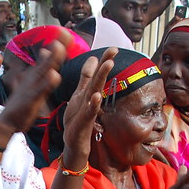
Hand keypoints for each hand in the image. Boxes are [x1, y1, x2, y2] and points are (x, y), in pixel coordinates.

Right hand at [0, 33, 68, 138]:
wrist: (8, 120)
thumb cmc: (22, 102)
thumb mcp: (33, 81)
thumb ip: (42, 67)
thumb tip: (45, 50)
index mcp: (37, 73)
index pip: (50, 55)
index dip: (58, 43)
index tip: (65, 30)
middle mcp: (34, 76)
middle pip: (49, 58)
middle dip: (57, 44)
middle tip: (65, 31)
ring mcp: (33, 86)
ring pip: (44, 70)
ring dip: (52, 58)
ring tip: (59, 47)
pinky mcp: (32, 98)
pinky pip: (41, 89)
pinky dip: (47, 82)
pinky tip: (53, 75)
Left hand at [61, 47, 115, 168]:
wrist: (74, 141)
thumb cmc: (77, 117)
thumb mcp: (80, 94)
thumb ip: (86, 77)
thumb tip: (93, 58)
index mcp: (88, 92)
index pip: (97, 73)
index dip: (104, 60)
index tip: (114, 47)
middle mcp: (91, 99)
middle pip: (99, 79)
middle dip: (106, 64)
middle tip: (114, 50)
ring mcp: (89, 110)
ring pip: (96, 92)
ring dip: (102, 78)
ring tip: (108, 65)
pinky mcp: (84, 121)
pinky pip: (89, 111)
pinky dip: (94, 104)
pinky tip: (97, 96)